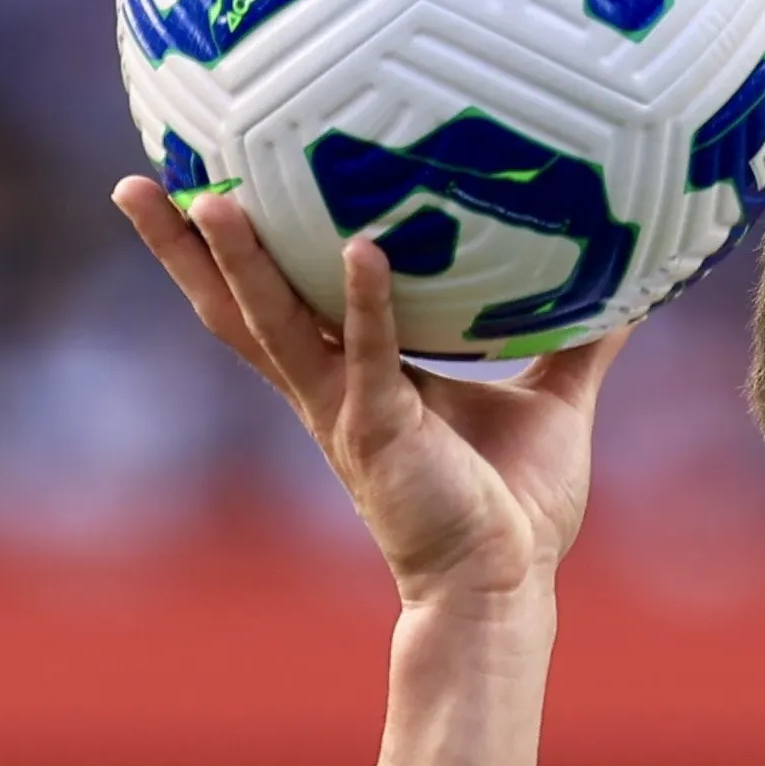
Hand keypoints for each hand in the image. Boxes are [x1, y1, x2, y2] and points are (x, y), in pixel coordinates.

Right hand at [111, 179, 624, 606]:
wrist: (506, 587)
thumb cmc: (517, 508)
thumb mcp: (551, 404)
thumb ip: (578, 344)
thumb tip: (627, 290)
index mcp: (352, 380)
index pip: (275, 302)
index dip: (230, 253)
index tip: (195, 184)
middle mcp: (329, 392)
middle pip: (235, 308)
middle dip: (182, 250)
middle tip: (137, 178)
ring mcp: (348, 412)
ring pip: (273, 326)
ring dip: (241, 263)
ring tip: (209, 195)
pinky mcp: (384, 434)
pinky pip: (371, 357)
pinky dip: (366, 304)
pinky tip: (364, 248)